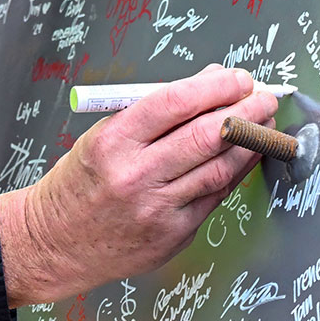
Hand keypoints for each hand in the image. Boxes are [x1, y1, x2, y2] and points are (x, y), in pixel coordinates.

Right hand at [0, 66, 278, 305]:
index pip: (173, 103)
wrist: (55, 243)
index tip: (238, 77)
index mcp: (112, 143)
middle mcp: (135, 176)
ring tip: (264, 125)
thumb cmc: (82, 183)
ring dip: (250, 143)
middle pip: (205, 137)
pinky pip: (214, 197)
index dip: (214, 87)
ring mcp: (156, 209)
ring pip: (219, 169)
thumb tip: (210, 83)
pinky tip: (245, 156)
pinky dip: (234, 172)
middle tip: (264, 98)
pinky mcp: (172, 235)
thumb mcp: (103, 135)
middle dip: (245, 112)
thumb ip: (155, 112)